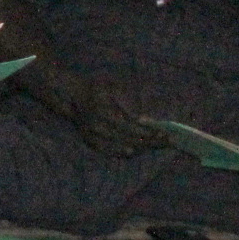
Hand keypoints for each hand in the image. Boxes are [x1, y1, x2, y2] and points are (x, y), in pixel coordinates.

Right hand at [32, 69, 159, 156]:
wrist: (71, 95)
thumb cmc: (95, 87)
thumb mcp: (112, 86)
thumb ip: (127, 101)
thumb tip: (143, 120)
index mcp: (103, 112)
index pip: (131, 127)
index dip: (148, 132)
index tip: (164, 133)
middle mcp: (97, 127)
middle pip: (128, 139)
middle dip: (150, 141)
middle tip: (168, 141)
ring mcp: (92, 136)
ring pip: (120, 146)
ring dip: (141, 147)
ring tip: (157, 145)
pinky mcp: (89, 140)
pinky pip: (108, 151)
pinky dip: (122, 152)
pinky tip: (135, 151)